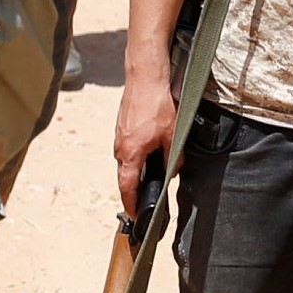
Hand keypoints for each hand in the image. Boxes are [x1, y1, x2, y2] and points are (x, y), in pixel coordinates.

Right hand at [113, 73, 175, 218]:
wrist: (144, 77)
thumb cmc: (157, 104)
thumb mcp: (172, 134)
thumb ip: (173, 157)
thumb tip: (174, 171)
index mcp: (130, 154)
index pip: (127, 187)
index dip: (131, 204)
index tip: (135, 216)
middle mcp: (119, 148)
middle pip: (125, 176)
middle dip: (134, 191)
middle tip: (144, 202)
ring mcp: (118, 137)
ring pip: (126, 162)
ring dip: (135, 172)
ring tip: (149, 179)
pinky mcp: (121, 127)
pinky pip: (126, 149)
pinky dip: (135, 157)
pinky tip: (148, 154)